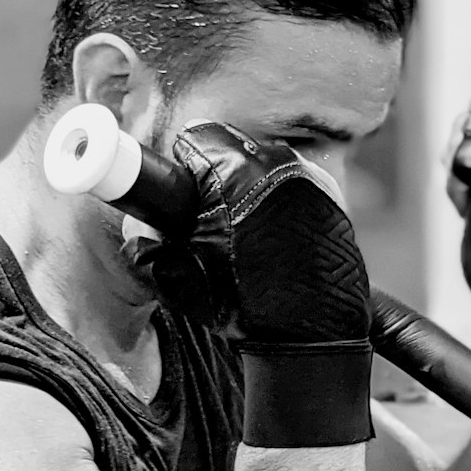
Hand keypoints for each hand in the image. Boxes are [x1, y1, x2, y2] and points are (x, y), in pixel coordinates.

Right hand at [131, 121, 370, 343]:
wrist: (309, 333)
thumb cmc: (242, 306)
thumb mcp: (178, 276)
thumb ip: (146, 242)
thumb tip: (139, 222)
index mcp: (234, 171)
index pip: (197, 137)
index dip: (186, 167)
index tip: (189, 195)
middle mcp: (277, 163)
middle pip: (233, 144)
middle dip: (219, 172)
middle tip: (215, 217)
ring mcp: (310, 176)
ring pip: (265, 161)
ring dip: (252, 184)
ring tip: (249, 231)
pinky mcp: (331, 194)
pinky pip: (295, 181)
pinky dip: (282, 199)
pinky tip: (277, 236)